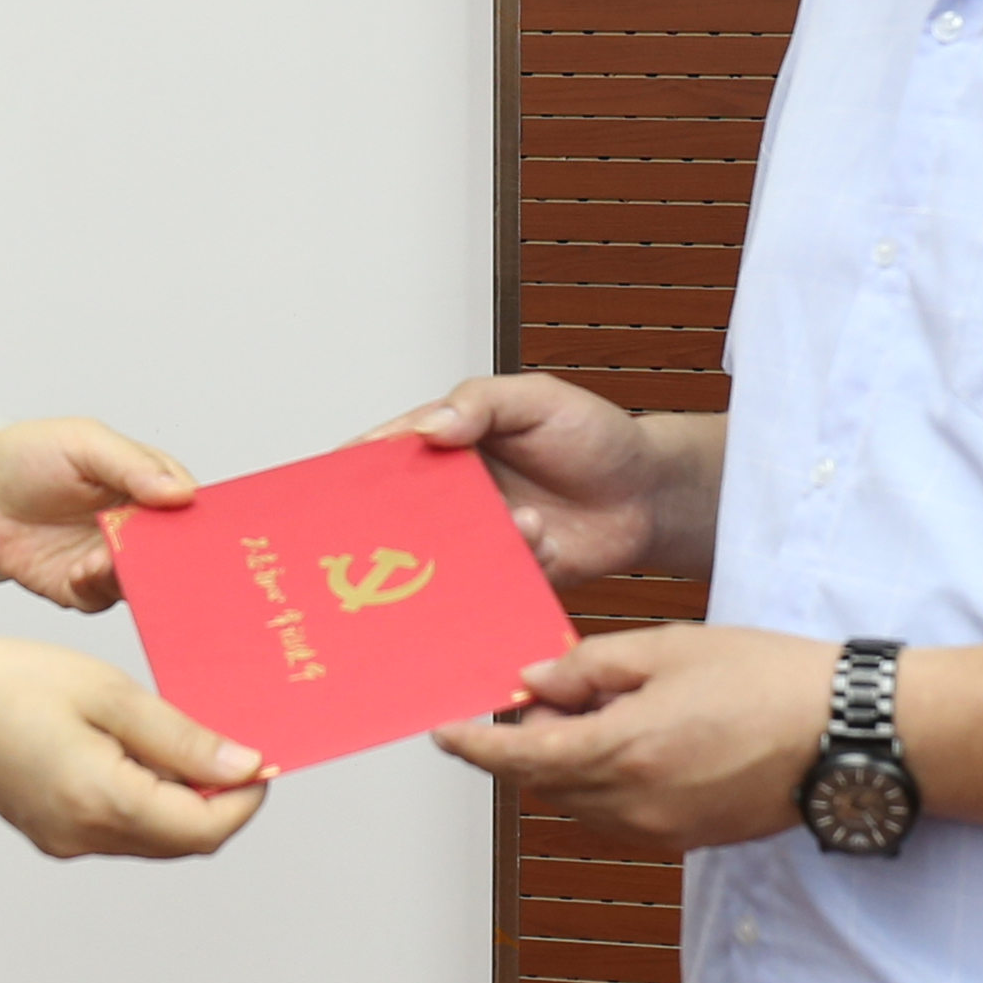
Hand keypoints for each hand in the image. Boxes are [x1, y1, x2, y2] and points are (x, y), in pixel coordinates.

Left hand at [0, 415, 194, 610]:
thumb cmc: (29, 453)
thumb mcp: (84, 443)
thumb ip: (132, 466)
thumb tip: (181, 495)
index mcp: (146, 486)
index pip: (190, 510)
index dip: (202, 525)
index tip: (203, 536)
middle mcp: (135, 527)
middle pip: (172, 554)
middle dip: (171, 562)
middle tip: (160, 560)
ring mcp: (107, 559)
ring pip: (141, 582)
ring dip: (129, 578)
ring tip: (106, 562)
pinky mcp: (79, 586)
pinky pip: (101, 599)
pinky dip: (95, 590)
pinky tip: (80, 573)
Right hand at [0, 634, 269, 859]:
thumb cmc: (11, 680)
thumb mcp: (109, 694)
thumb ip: (180, 738)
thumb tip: (245, 766)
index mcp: (103, 804)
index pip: (206, 828)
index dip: (246, 797)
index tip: (264, 754)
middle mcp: (85, 838)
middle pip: (184, 841)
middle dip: (220, 800)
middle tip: (229, 741)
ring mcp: (64, 841)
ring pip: (153, 837)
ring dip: (184, 799)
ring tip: (182, 737)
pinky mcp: (50, 831)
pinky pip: (119, 828)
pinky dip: (147, 798)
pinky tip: (138, 750)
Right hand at [384, 372, 701, 585]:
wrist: (650, 494)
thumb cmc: (595, 436)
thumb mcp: (538, 399)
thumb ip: (482, 403)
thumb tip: (431, 427)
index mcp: (453, 443)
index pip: (393, 450)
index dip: (359, 464)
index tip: (332, 478)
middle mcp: (458, 494)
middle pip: (404, 511)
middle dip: (391, 524)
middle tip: (386, 532)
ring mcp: (481, 537)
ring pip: (441, 553)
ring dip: (463, 547)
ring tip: (520, 520)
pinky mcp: (508, 574)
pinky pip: (485, 583)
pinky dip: (503, 570)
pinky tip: (541, 543)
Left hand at [433, 624, 837, 851]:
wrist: (845, 734)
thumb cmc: (766, 678)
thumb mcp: (670, 649)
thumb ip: (591, 666)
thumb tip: (533, 684)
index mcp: (624, 750)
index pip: (522, 759)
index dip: (477, 747)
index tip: (445, 734)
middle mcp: (636, 804)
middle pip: (545, 784)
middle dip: (525, 748)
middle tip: (532, 700)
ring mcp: (663, 829)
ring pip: (580, 803)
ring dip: (565, 766)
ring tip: (592, 712)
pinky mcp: (689, 838)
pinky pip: (619, 815)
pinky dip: (603, 783)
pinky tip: (631, 740)